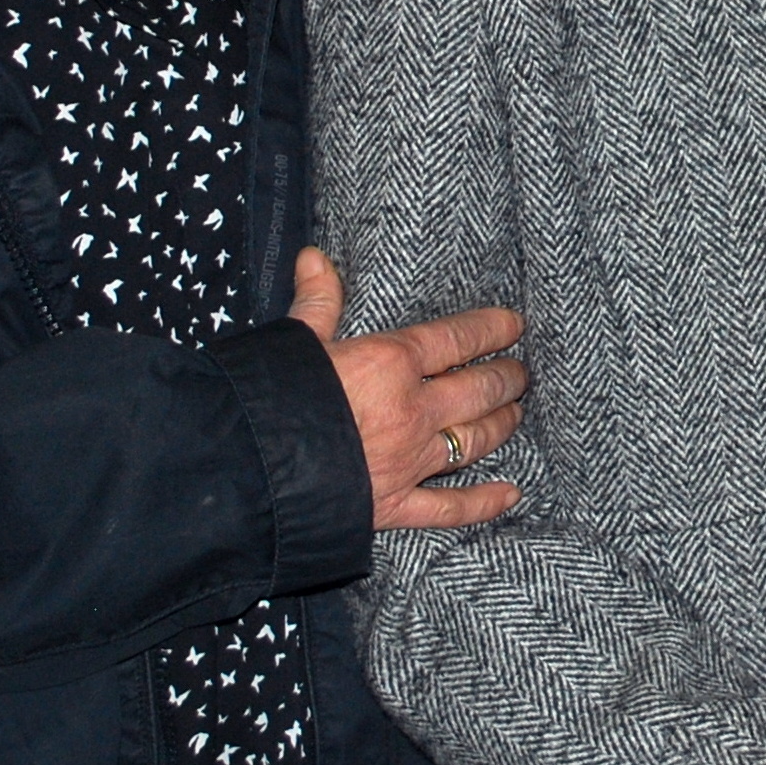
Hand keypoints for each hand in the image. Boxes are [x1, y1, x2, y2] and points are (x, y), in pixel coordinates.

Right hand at [290, 245, 527, 529]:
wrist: (245, 473)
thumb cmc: (265, 398)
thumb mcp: (293, 341)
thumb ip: (316, 302)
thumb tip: (315, 257)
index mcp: (391, 362)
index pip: (458, 338)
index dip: (492, 330)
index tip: (514, 325)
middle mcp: (412, 410)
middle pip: (479, 390)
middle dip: (506, 378)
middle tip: (520, 372)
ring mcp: (409, 461)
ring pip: (475, 440)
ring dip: (502, 424)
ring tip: (515, 412)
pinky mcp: (396, 506)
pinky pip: (451, 507)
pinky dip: (483, 502)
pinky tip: (510, 495)